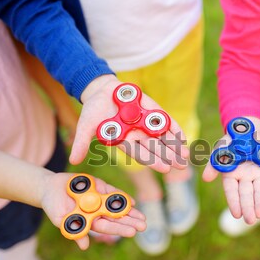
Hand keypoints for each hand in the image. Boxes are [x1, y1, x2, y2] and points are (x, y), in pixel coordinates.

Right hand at [40, 172, 145, 249]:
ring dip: (131, 212)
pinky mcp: (101, 186)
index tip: (132, 232)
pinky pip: (114, 192)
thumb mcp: (62, 220)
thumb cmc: (54, 207)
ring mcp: (100, 198)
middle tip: (143, 226)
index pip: (108, 227)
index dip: (119, 229)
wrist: (50, 187)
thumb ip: (75, 231)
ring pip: (118, 206)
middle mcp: (98, 211)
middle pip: (117, 217)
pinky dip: (123, 197)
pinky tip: (133, 203)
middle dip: (130, 222)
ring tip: (142, 217)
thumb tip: (84, 246)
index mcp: (91, 221)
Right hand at [69, 75, 189, 172]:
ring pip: (163, 138)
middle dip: (168, 157)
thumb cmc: (93, 111)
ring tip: (186, 156)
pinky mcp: (154, 113)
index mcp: (125, 142)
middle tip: (181, 165)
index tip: (165, 167)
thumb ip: (82, 142)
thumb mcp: (86, 125)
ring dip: (175, 147)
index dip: (153, 160)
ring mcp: (147, 125)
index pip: (141, 154)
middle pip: (156, 148)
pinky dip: (175, 130)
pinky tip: (184, 139)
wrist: (103, 92)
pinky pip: (166, 123)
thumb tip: (73, 160)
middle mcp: (138, 136)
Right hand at [202, 117, 259, 223]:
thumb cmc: (231, 142)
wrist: (248, 130)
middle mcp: (244, 178)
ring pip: (258, 191)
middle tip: (250, 221)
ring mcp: (257, 174)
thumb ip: (213, 165)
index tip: (236, 214)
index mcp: (231, 175)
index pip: (232, 192)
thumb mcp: (220, 151)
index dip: (234, 203)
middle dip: (248, 208)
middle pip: (246, 195)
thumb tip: (205, 179)